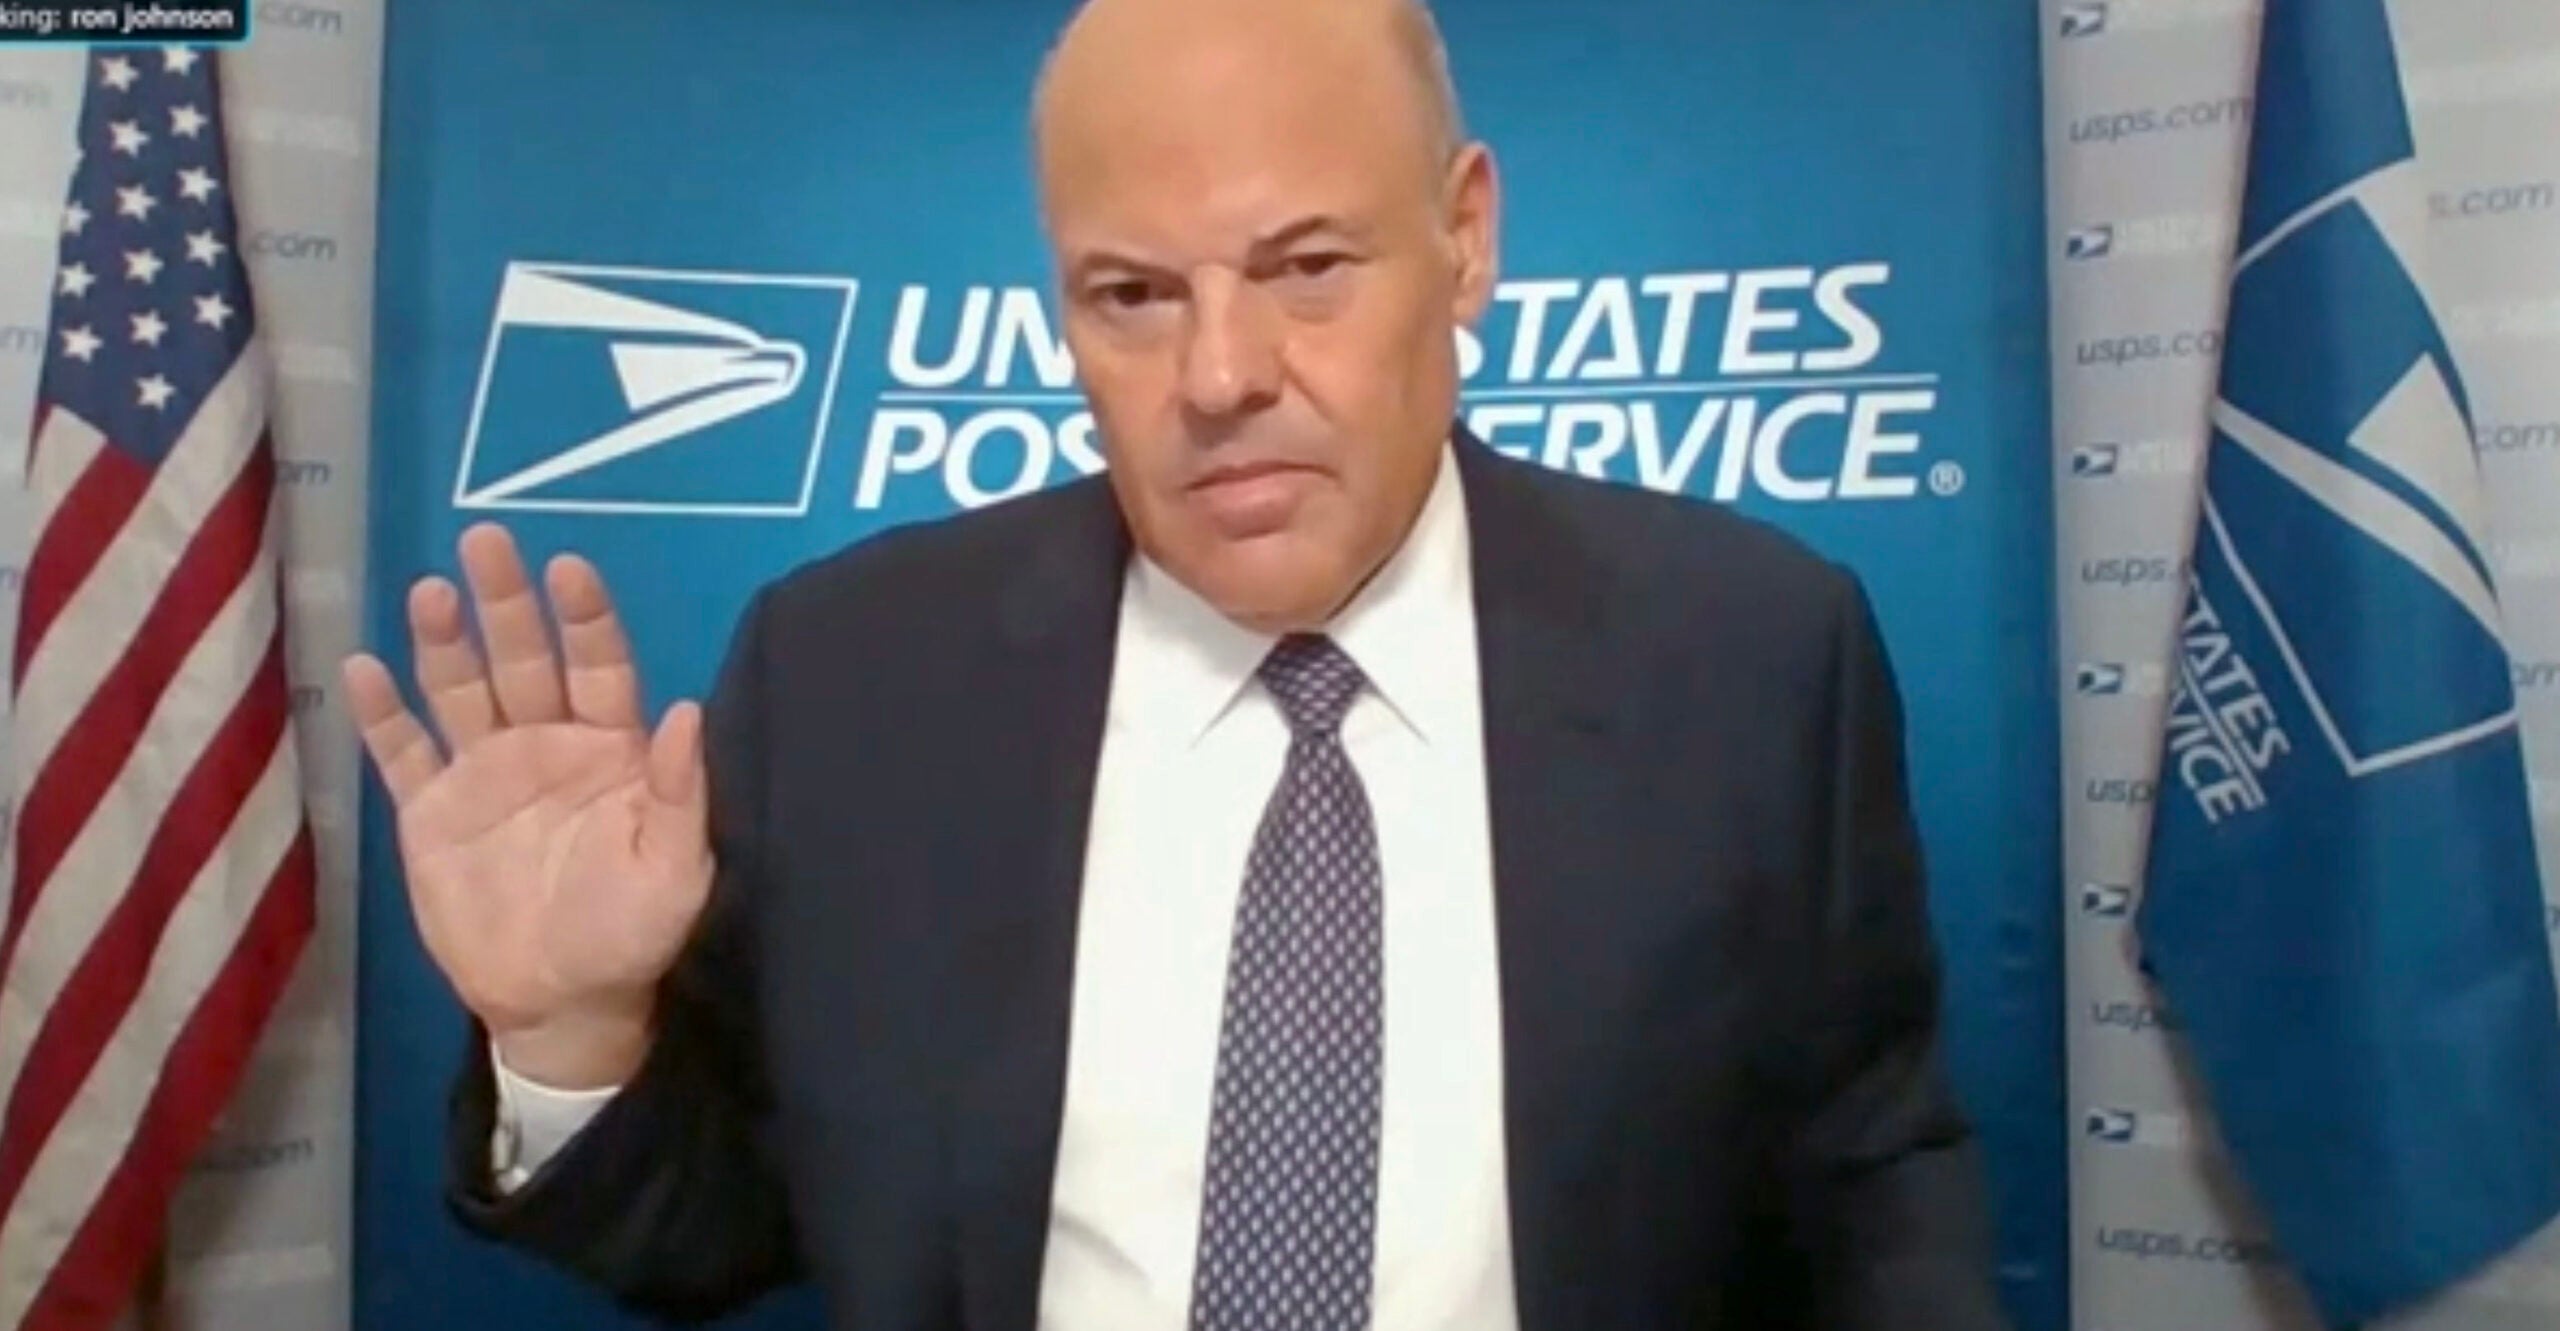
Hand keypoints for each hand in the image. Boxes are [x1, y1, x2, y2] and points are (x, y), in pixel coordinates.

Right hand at [342, 523, 713, 1087]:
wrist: (560, 1001)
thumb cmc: (631, 932)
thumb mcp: (675, 872)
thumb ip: (681, 793)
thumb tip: (691, 710)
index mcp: (611, 747)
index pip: (598, 665)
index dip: (583, 617)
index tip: (568, 567)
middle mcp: (545, 742)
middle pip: (522, 658)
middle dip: (504, 601)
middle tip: (485, 539)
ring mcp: (483, 771)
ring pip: (460, 689)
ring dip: (444, 641)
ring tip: (429, 591)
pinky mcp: (430, 811)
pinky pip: (402, 751)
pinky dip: (382, 713)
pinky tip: (361, 667)